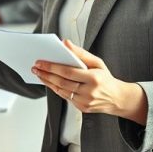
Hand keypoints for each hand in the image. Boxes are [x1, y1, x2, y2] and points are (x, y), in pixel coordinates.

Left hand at [32, 39, 147, 124]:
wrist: (117, 98)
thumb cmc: (105, 77)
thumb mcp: (97, 62)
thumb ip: (81, 53)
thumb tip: (65, 43)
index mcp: (94, 78)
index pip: (68, 72)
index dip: (52, 67)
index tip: (40, 62)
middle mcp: (89, 92)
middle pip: (62, 82)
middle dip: (46, 74)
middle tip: (35, 67)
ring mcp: (85, 102)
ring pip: (61, 91)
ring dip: (48, 82)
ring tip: (39, 74)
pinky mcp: (82, 108)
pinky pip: (65, 97)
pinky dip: (55, 88)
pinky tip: (49, 81)